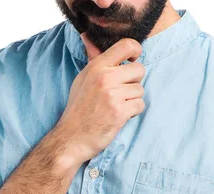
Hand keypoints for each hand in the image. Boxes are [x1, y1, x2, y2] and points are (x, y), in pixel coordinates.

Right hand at [54, 33, 145, 164]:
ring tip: (116, 106)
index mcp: (97, 67)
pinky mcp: (120, 112)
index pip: (126, 45)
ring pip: (140, 90)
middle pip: (139, 69)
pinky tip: (119, 116)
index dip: (136, 51)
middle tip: (121, 92)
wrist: (72, 137)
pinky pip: (140, 105)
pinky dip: (133, 112)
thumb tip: (87, 36)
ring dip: (132, 100)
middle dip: (134, 82)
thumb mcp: (82, 79)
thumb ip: (93, 59)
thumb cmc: (78, 108)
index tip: (133, 60)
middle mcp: (105, 78)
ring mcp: (113, 95)